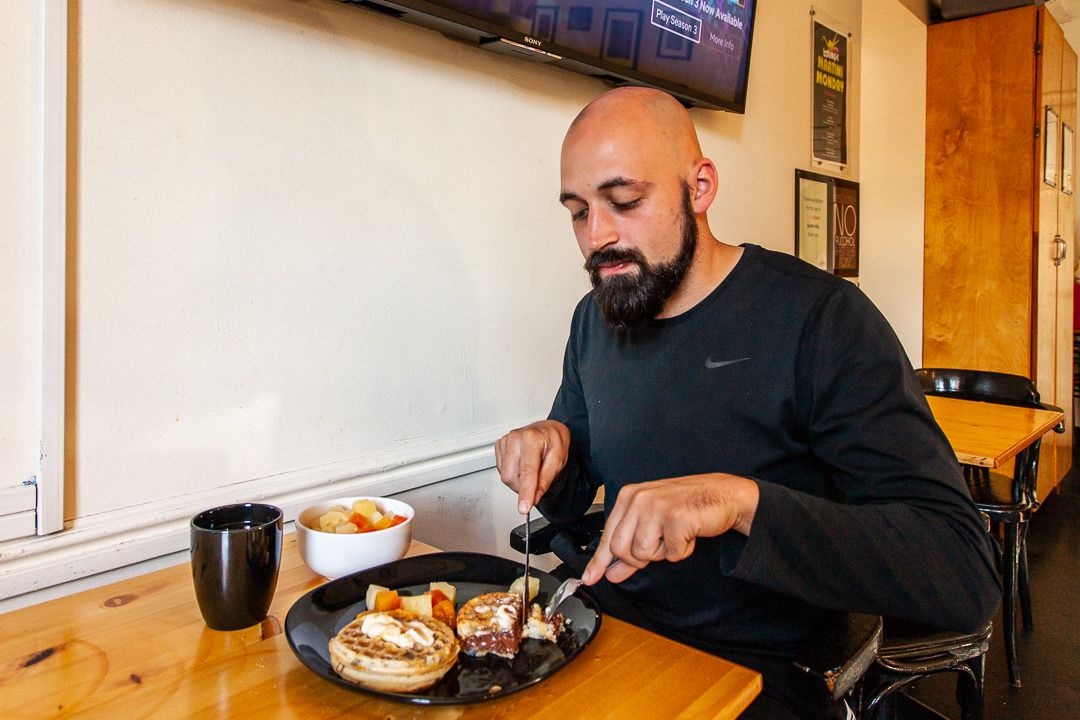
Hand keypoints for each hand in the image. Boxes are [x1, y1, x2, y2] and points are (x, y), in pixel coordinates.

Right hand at [494, 420, 570, 513]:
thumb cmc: (554, 442)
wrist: (548, 430)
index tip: (524, 507)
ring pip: (504, 475)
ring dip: (517, 480)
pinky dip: (512, 473)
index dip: (526, 492)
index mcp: (531, 438)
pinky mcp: (499, 446)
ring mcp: (504, 441)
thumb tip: (535, 497)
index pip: (527, 471)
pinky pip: (501, 470)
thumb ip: (546, 480)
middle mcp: (515, 438)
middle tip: (536, 482)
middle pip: (510, 476)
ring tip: (530, 470)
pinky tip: (521, 465)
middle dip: (522, 487)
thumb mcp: (558, 460)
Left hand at [582, 473, 758, 584]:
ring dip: (664, 552)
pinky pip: (670, 553)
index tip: (590, 578)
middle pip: (622, 549)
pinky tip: (689, 534)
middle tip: (660, 545)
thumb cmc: (686, 507)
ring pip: (644, 553)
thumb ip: (631, 550)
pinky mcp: (676, 518)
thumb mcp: (653, 526)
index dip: (600, 561)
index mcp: (628, 497)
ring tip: (676, 534)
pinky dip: (682, 550)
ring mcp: (656, 507)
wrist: (722, 495)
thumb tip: (610, 573)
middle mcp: (638, 499)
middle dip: (640, 558)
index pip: (607, 536)